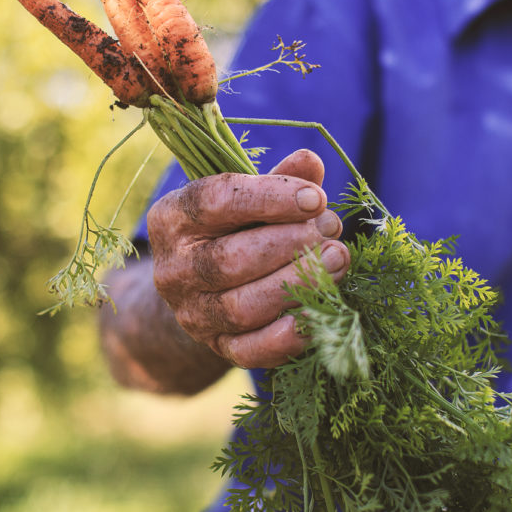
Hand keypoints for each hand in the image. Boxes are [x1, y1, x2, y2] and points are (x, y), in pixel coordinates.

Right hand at [146, 149, 349, 367]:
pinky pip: (251, 350)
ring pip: (243, 307)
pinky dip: (289, 335)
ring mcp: (193, 313)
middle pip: (231, 259)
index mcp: (172, 218)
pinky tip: (322, 308)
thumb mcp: (248, 198)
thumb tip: (309, 162)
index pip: (214, 202)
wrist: (203, 291)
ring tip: (338, 260)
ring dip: (298, 283)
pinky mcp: (217, 347)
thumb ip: (278, 180)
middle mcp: (173, 269)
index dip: (269, 198)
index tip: (316, 198)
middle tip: (331, 229)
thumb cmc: (234, 230)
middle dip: (290, 243)